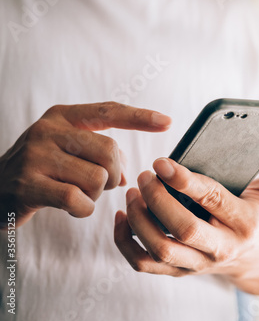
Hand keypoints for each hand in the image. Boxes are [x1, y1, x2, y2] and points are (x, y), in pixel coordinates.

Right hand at [0, 102, 170, 227]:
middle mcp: (49, 129)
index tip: (167, 122)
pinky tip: (70, 206)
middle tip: (100, 184)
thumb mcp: (66, 150)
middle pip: (110, 152)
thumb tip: (126, 173)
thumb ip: (98, 152)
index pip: (108, 111)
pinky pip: (78, 200)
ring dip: (96, 195)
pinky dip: (82, 209)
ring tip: (78, 193)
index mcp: (63, 116)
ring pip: (98, 179)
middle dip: (114, 174)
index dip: (140, 117)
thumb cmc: (42, 170)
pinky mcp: (29, 183)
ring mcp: (36, 155)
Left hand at [114, 150, 258, 279]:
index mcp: (245, 224)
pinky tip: (123, 216)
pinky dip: (125, 242)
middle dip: (157, 199)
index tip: (161, 162)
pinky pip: (144, 264)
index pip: (212, 200)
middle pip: (182, 229)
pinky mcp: (179, 270)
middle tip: (145, 175)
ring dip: (139, 219)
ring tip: (133, 192)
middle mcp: (222, 248)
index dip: (184, 180)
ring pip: (160, 249)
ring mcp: (198, 263)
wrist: (253, 254)